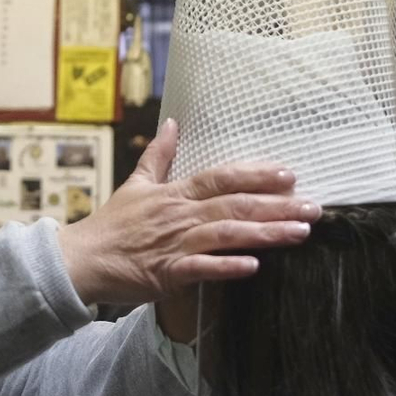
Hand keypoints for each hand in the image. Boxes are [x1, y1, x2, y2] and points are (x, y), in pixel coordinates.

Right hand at [56, 119, 319, 305]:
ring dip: (265, 233)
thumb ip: (159, 156)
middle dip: (277, 205)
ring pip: (226, 233)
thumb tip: (172, 123)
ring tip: (300, 233)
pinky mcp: (168, 272)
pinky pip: (202, 268)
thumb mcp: (135, 183)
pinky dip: (227, 266)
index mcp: (175, 193)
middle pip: (235, 205)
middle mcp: (180, 214)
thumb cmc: (111, 225)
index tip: (288, 173)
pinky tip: (254, 266)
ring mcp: (175, 243)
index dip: (255, 174)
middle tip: (313, 207)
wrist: (82, 259)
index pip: (221, 177)